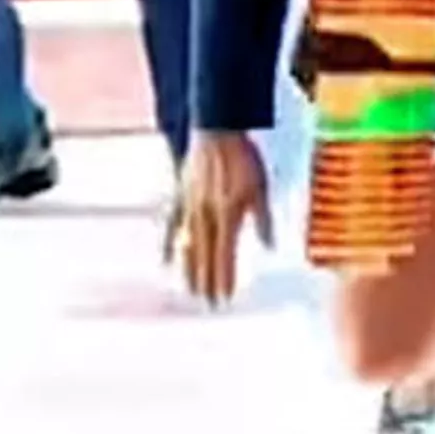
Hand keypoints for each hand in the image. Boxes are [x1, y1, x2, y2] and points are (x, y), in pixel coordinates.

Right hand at [171, 131, 272, 305]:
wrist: (215, 130)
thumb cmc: (242, 158)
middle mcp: (205, 214)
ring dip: (189, 269)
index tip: (224, 297)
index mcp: (226, 213)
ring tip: (190, 291)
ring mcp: (189, 207)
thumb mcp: (261, 187)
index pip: (225, 253)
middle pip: (205, 254)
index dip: (224, 276)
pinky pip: (171, 225)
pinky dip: (167, 244)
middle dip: (207, 280)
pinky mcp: (179, 197)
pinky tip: (165, 261)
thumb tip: (270, 247)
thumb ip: (263, 219)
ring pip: (188, 244)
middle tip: (208, 303)